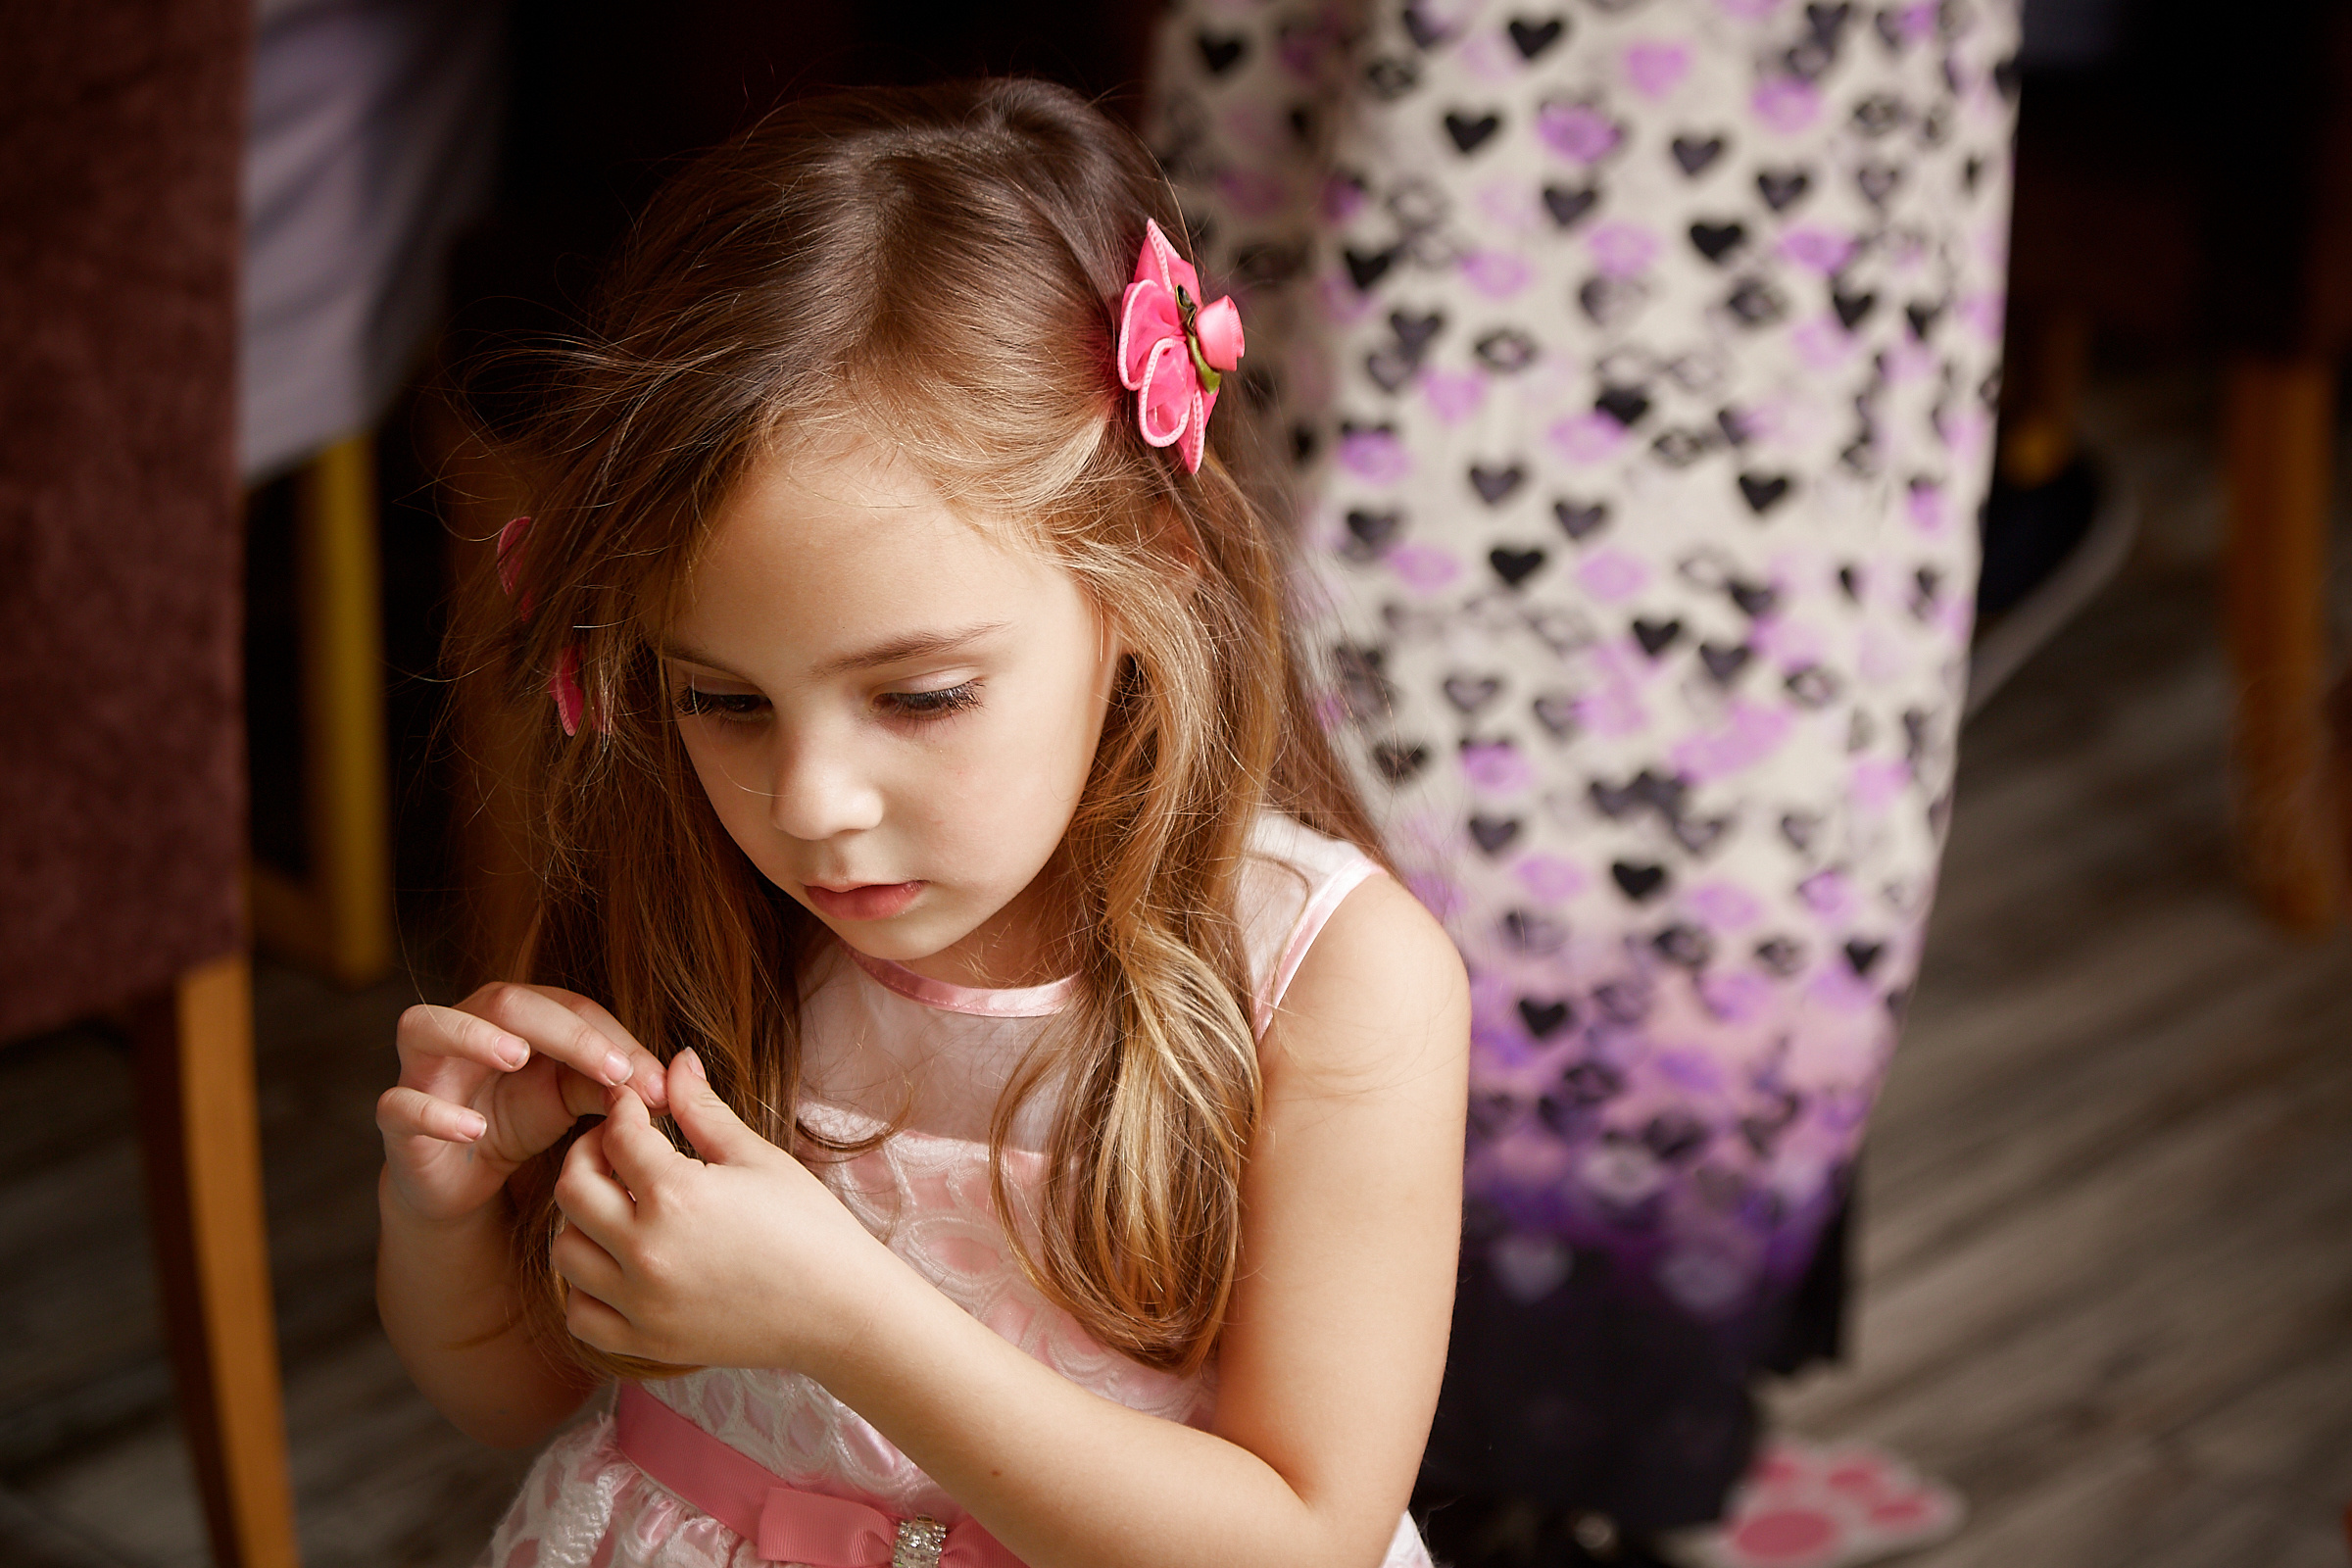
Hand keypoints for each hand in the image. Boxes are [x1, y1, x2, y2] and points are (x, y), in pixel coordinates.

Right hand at [377, 983, 670, 1226]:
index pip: (565, 1006)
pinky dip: (432, 1113)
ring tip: (517, 1057)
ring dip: (471, 1036)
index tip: (649, 1078)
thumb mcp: (572, 1099)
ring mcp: (422, 1070)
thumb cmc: (518, 1121)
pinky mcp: (396, 1118)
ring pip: (424, 1026)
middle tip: (608, 1068)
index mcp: (514, 1015)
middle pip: (502, 1001)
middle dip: (560, 1030)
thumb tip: (666, 1085)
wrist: (464, 1180)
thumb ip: (609, 1084)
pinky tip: (472, 1128)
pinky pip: (397, 1105)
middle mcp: (463, 1027)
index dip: (607, 1036)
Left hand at [549, 1050, 895, 1371]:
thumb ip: (704, 1110)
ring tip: (618, 1206)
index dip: (622, 1109)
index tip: (634, 1105)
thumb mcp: (758, 1158)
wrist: (840, 1309)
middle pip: (572, 1190)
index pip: (618, 1136)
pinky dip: (585, 1287)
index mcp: (676, 1195)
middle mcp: (646, 1251)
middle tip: (617, 1148)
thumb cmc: (810, 1227)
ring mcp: (641, 1304)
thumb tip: (677, 1062)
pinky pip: (580, 1314)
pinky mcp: (646, 1343)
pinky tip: (617, 1264)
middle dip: (587, 1156)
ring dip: (582, 1221)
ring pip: (565, 1253)